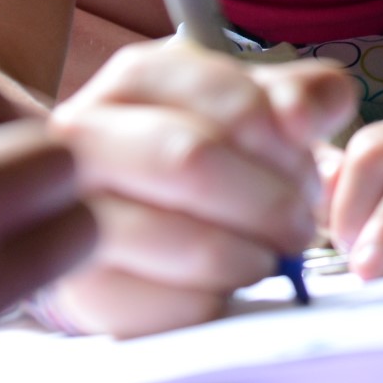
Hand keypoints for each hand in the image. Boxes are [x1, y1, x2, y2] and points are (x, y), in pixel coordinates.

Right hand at [44, 40, 355, 335]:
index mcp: (139, 77)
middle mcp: (89, 135)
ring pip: (185, 240)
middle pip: (195, 161)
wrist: (123, 223)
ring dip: (250, 257)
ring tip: (265, 257)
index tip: (307, 177)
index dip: (290, 149)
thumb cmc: (204, 158)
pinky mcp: (84, 289)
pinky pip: (171, 305)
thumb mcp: (258, 110)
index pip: (239, 105)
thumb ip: (306, 95)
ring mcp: (75, 213)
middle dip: (272, 203)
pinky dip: (216, 302)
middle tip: (299, 226)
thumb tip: (303, 116)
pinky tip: (220, 288)